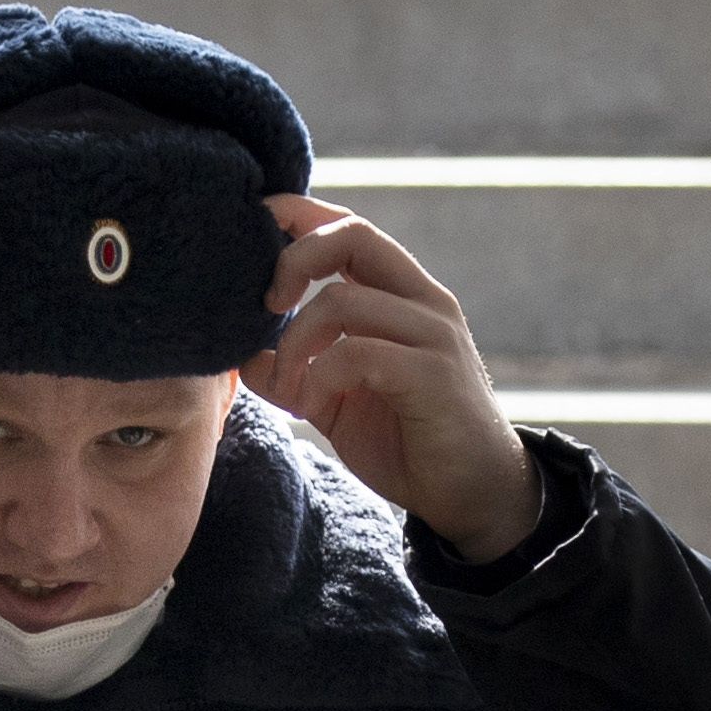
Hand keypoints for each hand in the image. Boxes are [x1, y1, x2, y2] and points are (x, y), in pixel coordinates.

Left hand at [241, 197, 544, 562]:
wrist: (472, 495)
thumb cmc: (405, 440)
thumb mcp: (333, 401)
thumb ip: (291, 371)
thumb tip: (238, 355)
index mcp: (401, 296)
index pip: (351, 228)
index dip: (299, 216)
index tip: (255, 230)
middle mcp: (422, 303)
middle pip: (354, 234)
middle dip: (293, 258)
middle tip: (266, 306)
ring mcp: (432, 335)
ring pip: (342, 301)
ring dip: (295, 344)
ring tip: (289, 387)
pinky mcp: (433, 375)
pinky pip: (356, 353)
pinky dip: (318, 376)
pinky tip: (310, 406)